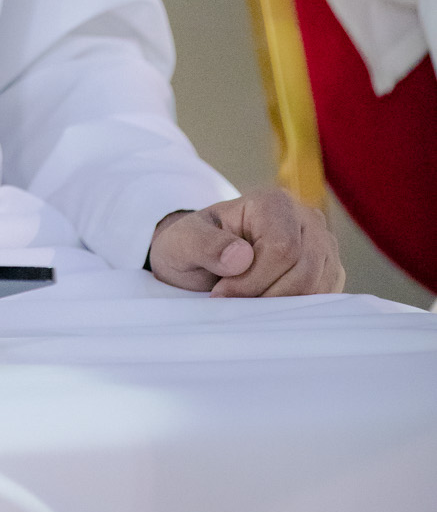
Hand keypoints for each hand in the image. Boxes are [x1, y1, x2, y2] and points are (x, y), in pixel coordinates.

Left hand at [148, 187, 343, 296]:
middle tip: (234, 302)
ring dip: (281, 306)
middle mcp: (306, 218)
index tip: (221, 293)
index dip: (253, 280)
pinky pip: (325, 297)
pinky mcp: (329, 269)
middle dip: (266, 296)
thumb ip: (203, 244)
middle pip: (304, 270)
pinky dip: (297, 310)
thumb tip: (241, 257)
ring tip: (247, 303)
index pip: (281, 248)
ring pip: (318, 286)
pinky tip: (266, 306)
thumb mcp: (182, 241)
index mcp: (272, 202)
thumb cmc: (194, 247)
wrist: (205, 259)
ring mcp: (323, 244)